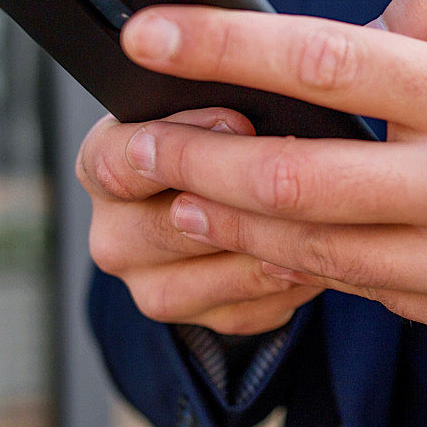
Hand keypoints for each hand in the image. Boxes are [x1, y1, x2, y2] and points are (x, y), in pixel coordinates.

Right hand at [76, 108, 322, 334]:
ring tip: (324, 217)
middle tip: (296, 178)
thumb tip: (261, 107)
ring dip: (274, 249)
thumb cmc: (220, 137)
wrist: (221, 200)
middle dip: (240, 201)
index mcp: (103, 167)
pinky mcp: (198, 319)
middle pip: (170, 228)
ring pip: (216, 277)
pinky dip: (290, 283)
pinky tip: (320, 255)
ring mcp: (150, 285)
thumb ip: (219, 110)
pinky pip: (249, 309)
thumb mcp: (209, 112)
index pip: (115, 163)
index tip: (238, 123)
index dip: (183, 143)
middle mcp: (114, 233)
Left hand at [115, 0, 426, 336]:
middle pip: (294, 177)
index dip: (223, 47)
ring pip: (312, 248)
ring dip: (227, 224)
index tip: (147, 36)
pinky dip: (297, 260)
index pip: (325, 62)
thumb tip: (352, 30)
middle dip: (194, 160)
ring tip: (178, 197)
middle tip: (135, 144)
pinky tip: (261, 239)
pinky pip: (358, 287)